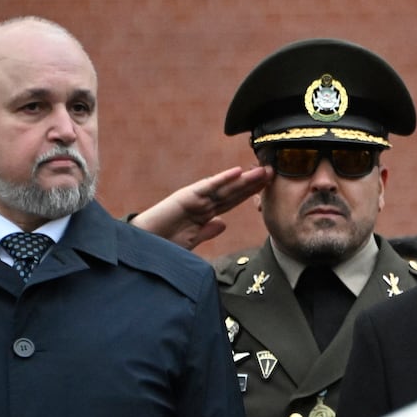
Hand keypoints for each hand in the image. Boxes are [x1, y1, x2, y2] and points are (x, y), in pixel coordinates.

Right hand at [129, 165, 271, 249]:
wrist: (143, 245)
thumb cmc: (163, 244)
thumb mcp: (192, 240)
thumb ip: (207, 231)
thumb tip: (223, 223)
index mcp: (205, 213)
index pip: (232, 201)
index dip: (249, 194)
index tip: (268, 187)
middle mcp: (202, 203)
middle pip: (233, 192)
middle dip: (253, 183)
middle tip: (273, 172)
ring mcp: (195, 198)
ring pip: (225, 187)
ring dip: (244, 179)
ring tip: (263, 171)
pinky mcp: (185, 197)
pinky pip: (207, 187)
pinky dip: (222, 179)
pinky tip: (237, 172)